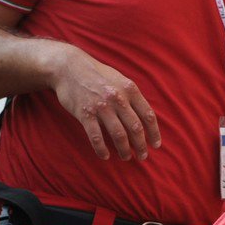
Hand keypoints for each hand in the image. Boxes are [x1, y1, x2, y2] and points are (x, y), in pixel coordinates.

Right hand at [50, 46, 161, 160]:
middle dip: (141, 145)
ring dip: (124, 150)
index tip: (156, 145)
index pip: (148, 115)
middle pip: (135, 128)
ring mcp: (101, 107)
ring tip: (126, 157)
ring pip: (118, 135)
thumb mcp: (119, 79)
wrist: (69, 67)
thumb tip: (144, 116)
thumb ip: (132, 96)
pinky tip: (105, 156)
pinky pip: (96, 137)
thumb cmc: (97, 74)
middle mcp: (118, 98)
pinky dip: (102, 149)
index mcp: (130, 89)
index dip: (154, 133)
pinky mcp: (85, 114)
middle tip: (142, 156)